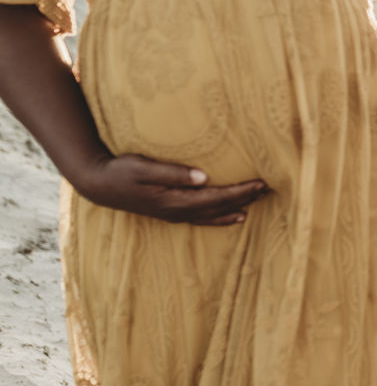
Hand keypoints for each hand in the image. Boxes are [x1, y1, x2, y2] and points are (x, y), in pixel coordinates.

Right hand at [74, 153, 270, 225]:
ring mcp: (174, 215)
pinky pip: (203, 218)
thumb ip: (173, 173)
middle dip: (245, 198)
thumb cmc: (119, 171)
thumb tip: (204, 177)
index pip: (216, 197)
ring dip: (237, 208)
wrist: (97, 184)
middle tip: (270, 188)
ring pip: (214, 215)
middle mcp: (178, 212)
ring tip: (258, 202)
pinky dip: (221, 217)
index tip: (261, 183)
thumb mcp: (143, 167)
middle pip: (220, 207)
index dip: (241, 191)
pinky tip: (234, 215)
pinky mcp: (171, 213)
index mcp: (174, 201)